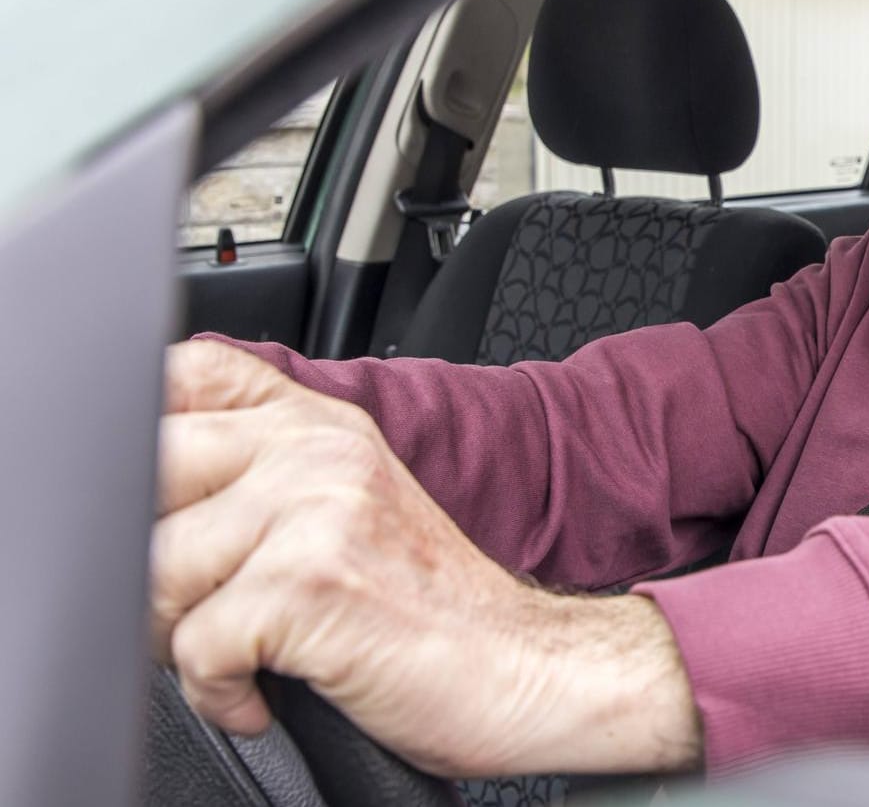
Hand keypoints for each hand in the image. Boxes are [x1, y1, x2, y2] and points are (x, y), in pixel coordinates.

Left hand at [150, 340, 701, 775]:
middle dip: (149, 563)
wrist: (528, 673)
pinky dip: (219, 694)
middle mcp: (319, 448)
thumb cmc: (436, 615)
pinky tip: (266, 694)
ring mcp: (317, 508)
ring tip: (246, 656)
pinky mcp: (312, 582)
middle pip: (146, 473)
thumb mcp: (352, 513)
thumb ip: (266, 476)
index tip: (158, 508)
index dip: (140, 433)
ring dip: (180, 639)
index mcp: (322, 424)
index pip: (187, 374)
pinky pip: (193, 646)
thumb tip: (141, 496)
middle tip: (200, 610)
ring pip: (155, 569)